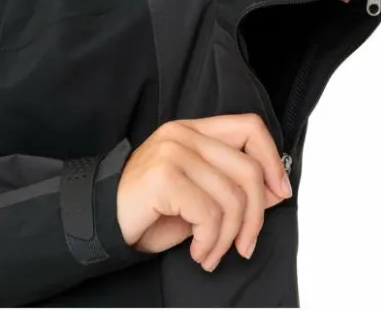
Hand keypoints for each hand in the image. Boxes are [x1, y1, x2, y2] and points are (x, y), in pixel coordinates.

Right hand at [116, 113, 291, 271]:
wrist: (102, 220)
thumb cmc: (149, 209)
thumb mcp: (198, 196)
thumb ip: (232, 187)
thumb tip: (275, 191)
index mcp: (193, 130)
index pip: (249, 126)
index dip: (271, 159)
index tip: (279, 193)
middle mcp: (184, 134)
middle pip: (247, 169)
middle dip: (255, 217)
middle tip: (244, 245)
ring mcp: (173, 152)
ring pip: (231, 198)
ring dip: (228, 239)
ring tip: (212, 253)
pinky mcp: (164, 176)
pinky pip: (209, 215)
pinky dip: (210, 242)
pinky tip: (198, 252)